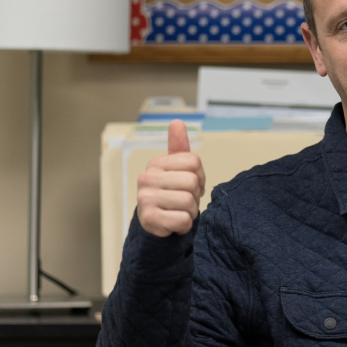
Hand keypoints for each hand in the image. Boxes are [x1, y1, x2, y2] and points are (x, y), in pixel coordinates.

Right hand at [136, 120, 205, 236]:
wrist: (156, 224)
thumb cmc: (170, 194)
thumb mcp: (176, 170)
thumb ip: (178, 147)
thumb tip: (177, 122)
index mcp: (156, 164)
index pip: (194, 161)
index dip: (200, 176)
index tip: (191, 185)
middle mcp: (147, 178)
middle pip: (192, 181)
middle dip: (195, 195)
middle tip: (184, 201)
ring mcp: (145, 198)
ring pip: (189, 201)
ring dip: (191, 211)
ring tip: (179, 211)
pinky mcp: (149, 218)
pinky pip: (183, 220)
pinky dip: (185, 225)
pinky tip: (174, 223)